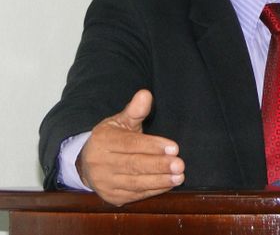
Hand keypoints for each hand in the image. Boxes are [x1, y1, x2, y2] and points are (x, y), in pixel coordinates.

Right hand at [77, 89, 184, 205]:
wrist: (87, 163)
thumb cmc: (111, 138)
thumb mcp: (120, 121)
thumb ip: (135, 110)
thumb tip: (145, 94)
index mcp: (102, 141)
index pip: (130, 144)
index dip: (153, 146)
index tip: (174, 147)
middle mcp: (99, 163)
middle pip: (133, 165)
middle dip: (159, 165)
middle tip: (180, 164)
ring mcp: (104, 183)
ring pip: (135, 183)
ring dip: (159, 181)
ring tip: (179, 176)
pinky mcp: (111, 197)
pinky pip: (135, 195)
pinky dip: (153, 190)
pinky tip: (168, 184)